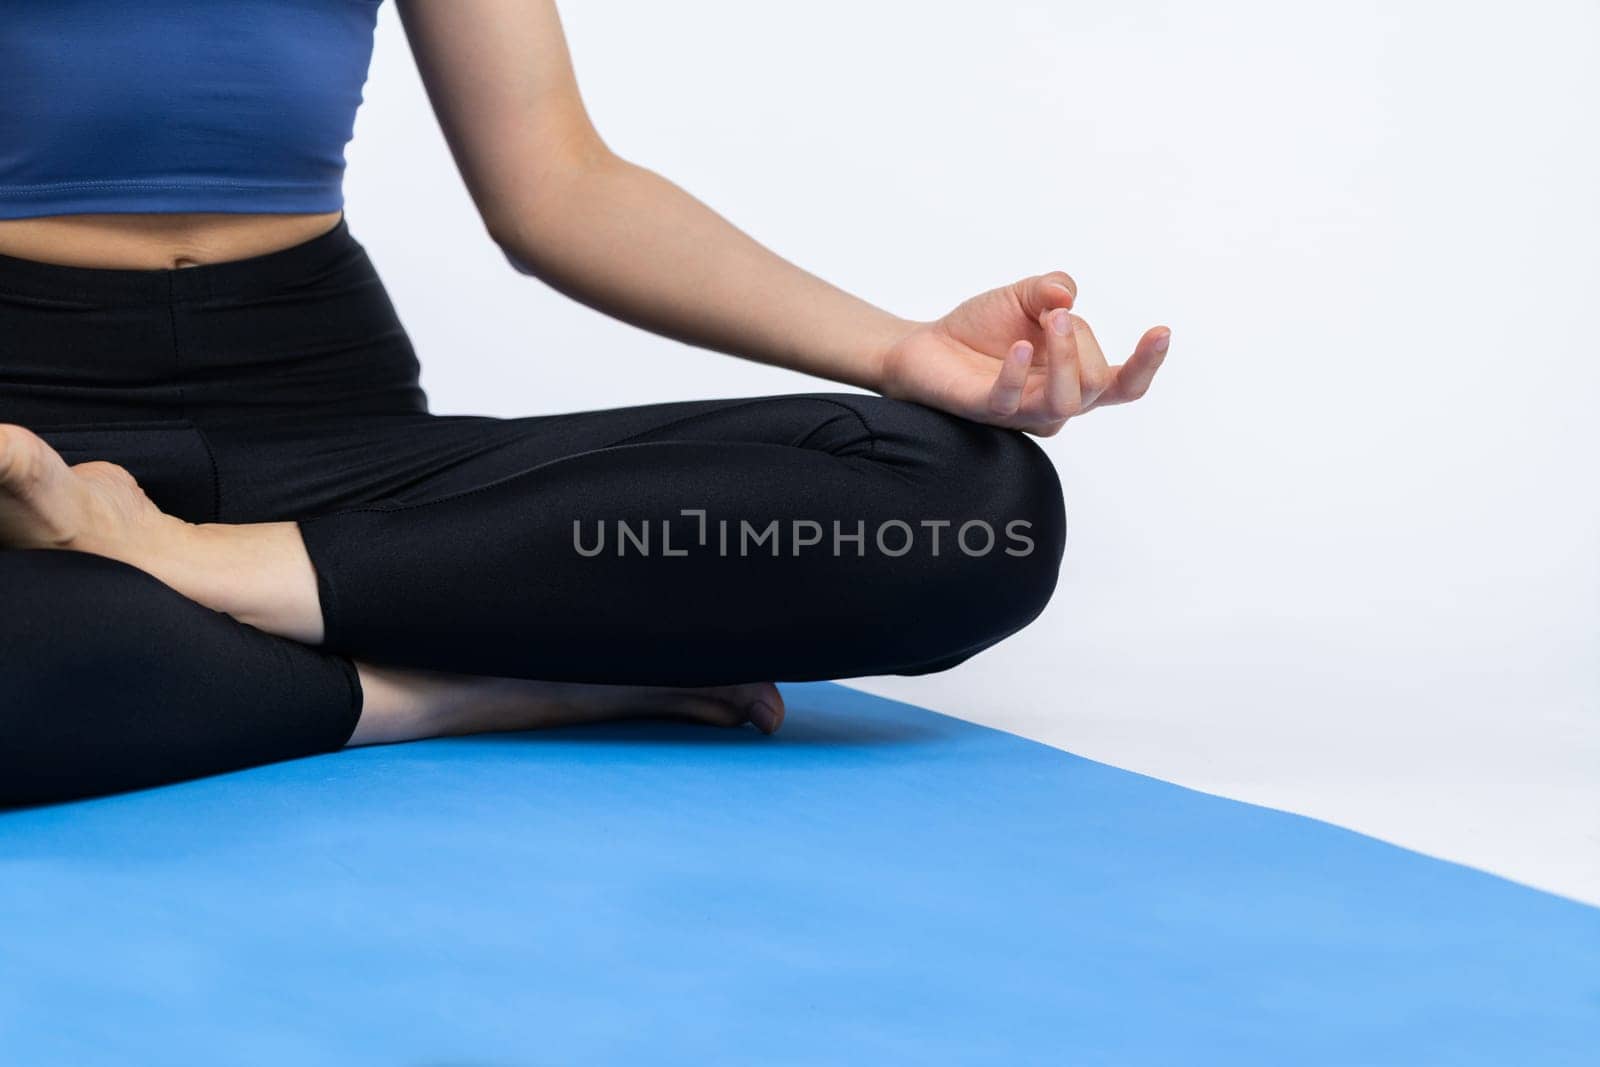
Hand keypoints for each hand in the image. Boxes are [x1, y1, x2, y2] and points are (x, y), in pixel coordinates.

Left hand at [875, 271, 1170, 435]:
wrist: (925, 345)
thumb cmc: (981, 328)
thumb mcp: (1023, 296)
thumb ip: (1051, 289)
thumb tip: (1067, 297)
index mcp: (1075, 378)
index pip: (1124, 385)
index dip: (1148, 363)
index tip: (1161, 330)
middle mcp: (1055, 403)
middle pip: (1096, 383)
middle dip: (1082, 340)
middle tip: (1053, 311)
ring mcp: (1023, 412)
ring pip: (1066, 402)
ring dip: (1065, 357)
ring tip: (1049, 320)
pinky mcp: (988, 412)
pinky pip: (1012, 401)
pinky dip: (1019, 373)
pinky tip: (1018, 346)